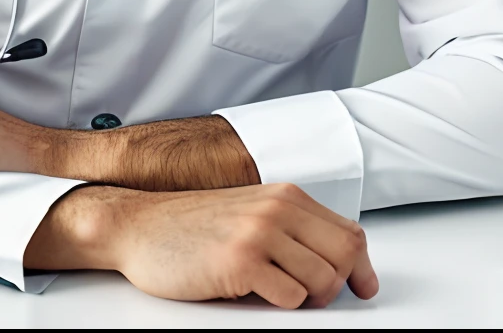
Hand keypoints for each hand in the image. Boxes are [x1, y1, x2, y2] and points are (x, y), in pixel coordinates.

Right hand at [28, 182, 378, 309]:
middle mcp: (277, 209)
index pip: (349, 232)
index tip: (362, 287)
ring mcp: (260, 233)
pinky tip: (257, 295)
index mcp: (285, 196)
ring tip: (278, 295)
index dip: (361, 267)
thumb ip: (290, 228)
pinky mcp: (240, 261)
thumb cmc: (192, 226)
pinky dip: (282, 306)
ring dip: (308, 300)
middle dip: (338, 287)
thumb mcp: (250, 213)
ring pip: (323, 281)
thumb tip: (339, 263)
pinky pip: (291, 298)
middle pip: (345, 256)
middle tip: (313, 299)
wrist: (141, 225)